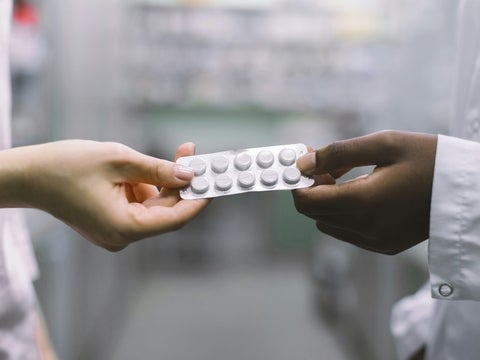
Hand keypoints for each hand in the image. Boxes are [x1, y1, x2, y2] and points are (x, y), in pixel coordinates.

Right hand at [0, 140, 208, 250]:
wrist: (29, 175)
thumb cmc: (66, 166)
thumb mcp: (119, 160)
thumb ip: (158, 169)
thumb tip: (189, 175)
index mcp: (124, 228)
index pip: (175, 219)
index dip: (198, 199)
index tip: (216, 181)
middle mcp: (122, 236)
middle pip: (165, 210)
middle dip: (180, 182)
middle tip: (191, 153)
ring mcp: (117, 231)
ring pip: (153, 205)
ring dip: (161, 180)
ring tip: (165, 155)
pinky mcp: (112, 222)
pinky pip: (139, 204)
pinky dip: (145, 185)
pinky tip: (139, 168)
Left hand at [292, 130, 436, 254]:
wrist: (470, 190)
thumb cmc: (429, 160)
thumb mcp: (384, 144)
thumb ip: (337, 154)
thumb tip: (302, 163)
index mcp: (363, 202)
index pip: (306, 201)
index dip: (297, 181)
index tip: (303, 161)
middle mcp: (366, 228)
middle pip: (314, 213)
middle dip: (312, 188)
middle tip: (326, 164)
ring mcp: (375, 241)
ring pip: (328, 223)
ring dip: (326, 200)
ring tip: (346, 176)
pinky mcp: (384, 245)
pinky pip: (347, 231)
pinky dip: (342, 213)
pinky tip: (360, 193)